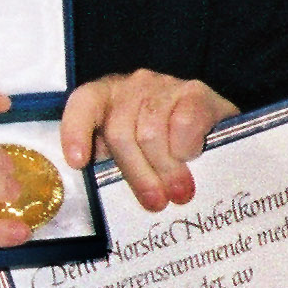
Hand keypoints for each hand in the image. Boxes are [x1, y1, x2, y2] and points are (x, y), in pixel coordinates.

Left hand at [61, 70, 235, 212]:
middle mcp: (131, 86)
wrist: (212, 125)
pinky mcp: (195, 91)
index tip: (79, 162)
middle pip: (119, 132)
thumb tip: (109, 195)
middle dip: (136, 173)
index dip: (75, 132)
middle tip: (154, 202)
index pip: (82, 104)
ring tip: (177, 193)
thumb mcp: (130, 150)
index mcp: (105, 96)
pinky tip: (191, 158)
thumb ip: (113, 161)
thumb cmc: (161, 143)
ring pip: (151, 133)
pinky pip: (183, 124)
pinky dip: (185, 148)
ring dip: (164, 169)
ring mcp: (163, 85)